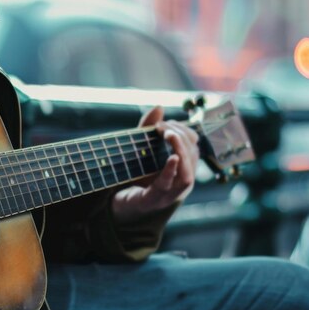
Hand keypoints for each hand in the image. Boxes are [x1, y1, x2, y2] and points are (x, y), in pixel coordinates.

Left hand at [111, 106, 198, 223]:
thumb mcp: (141, 149)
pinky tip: (171, 158)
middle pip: (192, 159)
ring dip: (180, 152)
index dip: (184, 132)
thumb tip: (159, 107)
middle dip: (181, 138)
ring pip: (186, 175)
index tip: (165, 124)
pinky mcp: (152, 201)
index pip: (194, 147)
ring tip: (169, 136)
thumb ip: (148, 129)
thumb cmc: (133, 175)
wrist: (113, 202)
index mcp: (181, 169)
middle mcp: (180, 183)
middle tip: (163, 128)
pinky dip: (170, 172)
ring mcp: (168, 194)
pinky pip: (167, 187)